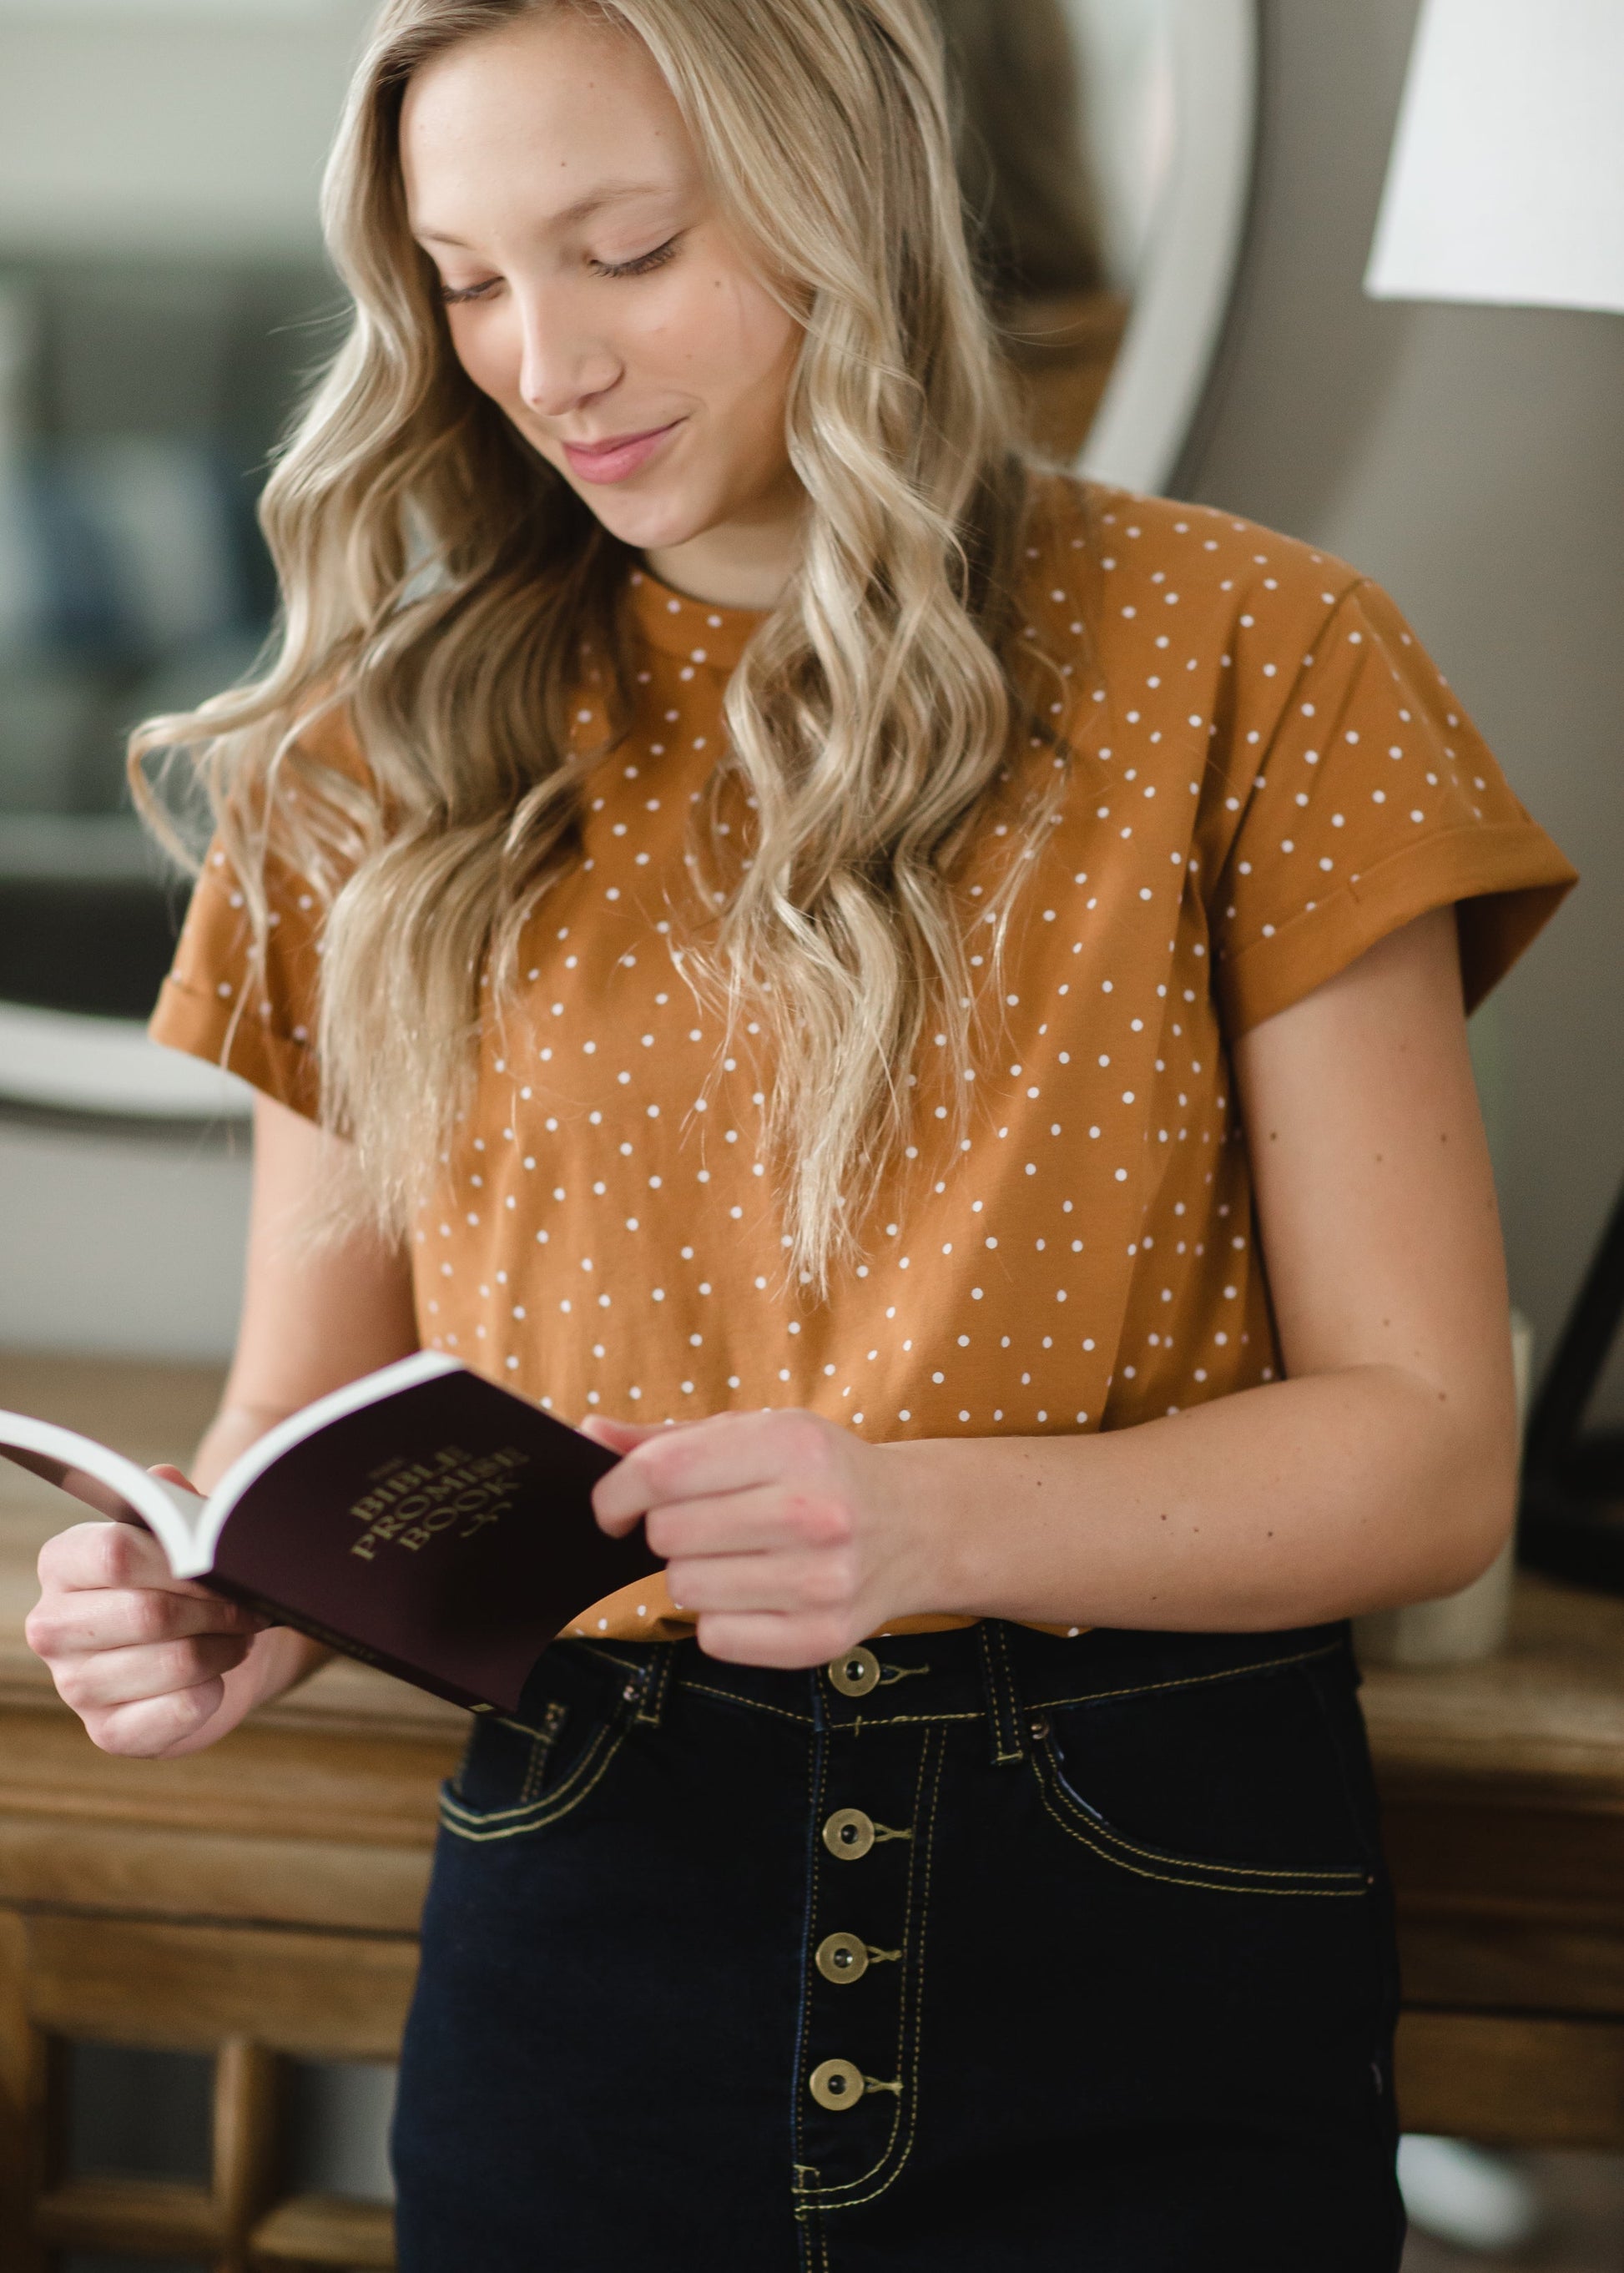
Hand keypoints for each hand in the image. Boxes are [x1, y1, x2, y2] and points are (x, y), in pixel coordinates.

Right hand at [25, 1466, 269, 1758]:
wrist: (209, 1645)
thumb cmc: (190, 1580)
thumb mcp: (186, 1533)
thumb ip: (174, 1505)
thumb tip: (164, 1483)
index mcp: (63, 1563)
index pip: (114, 1553)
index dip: (178, 1560)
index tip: (216, 1562)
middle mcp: (55, 1626)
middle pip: (147, 1612)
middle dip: (214, 1607)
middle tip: (247, 1605)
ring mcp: (75, 1686)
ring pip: (172, 1661)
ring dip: (223, 1647)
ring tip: (238, 1635)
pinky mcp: (109, 1732)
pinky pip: (178, 1710)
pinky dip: (214, 1690)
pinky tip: (217, 1676)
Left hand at [581, 1410, 927, 1668]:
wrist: (915, 1526)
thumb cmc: (817, 1473)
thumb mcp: (754, 1434)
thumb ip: (667, 1440)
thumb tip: (587, 1437)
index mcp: (792, 1444)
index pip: (662, 1472)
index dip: (614, 1493)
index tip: (612, 1508)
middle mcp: (814, 1511)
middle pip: (667, 1535)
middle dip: (666, 1533)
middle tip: (702, 1527)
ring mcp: (822, 1580)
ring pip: (685, 1589)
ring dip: (693, 1576)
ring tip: (737, 1558)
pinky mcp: (823, 1637)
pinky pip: (714, 1639)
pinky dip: (719, 1621)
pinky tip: (755, 1594)